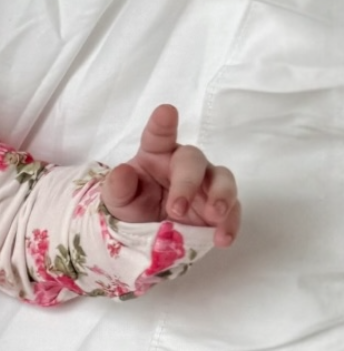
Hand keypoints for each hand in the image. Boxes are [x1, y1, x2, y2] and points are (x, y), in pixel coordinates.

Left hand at [101, 105, 239, 247]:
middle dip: (188, 183)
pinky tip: (223, 238)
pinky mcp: (221, 207)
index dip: (163, 124)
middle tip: (176, 209)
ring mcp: (206, 183)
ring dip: (221, 196)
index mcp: (156, 153)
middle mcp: (184, 163)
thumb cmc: (133, 205)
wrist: (145, 235)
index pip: (159, 135)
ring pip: (223, 179)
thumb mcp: (117, 201)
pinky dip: (231, 223)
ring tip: (214, 216)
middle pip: (193, 160)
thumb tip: (122, 173)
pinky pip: (233, 210)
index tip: (165, 113)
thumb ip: (118, 188)